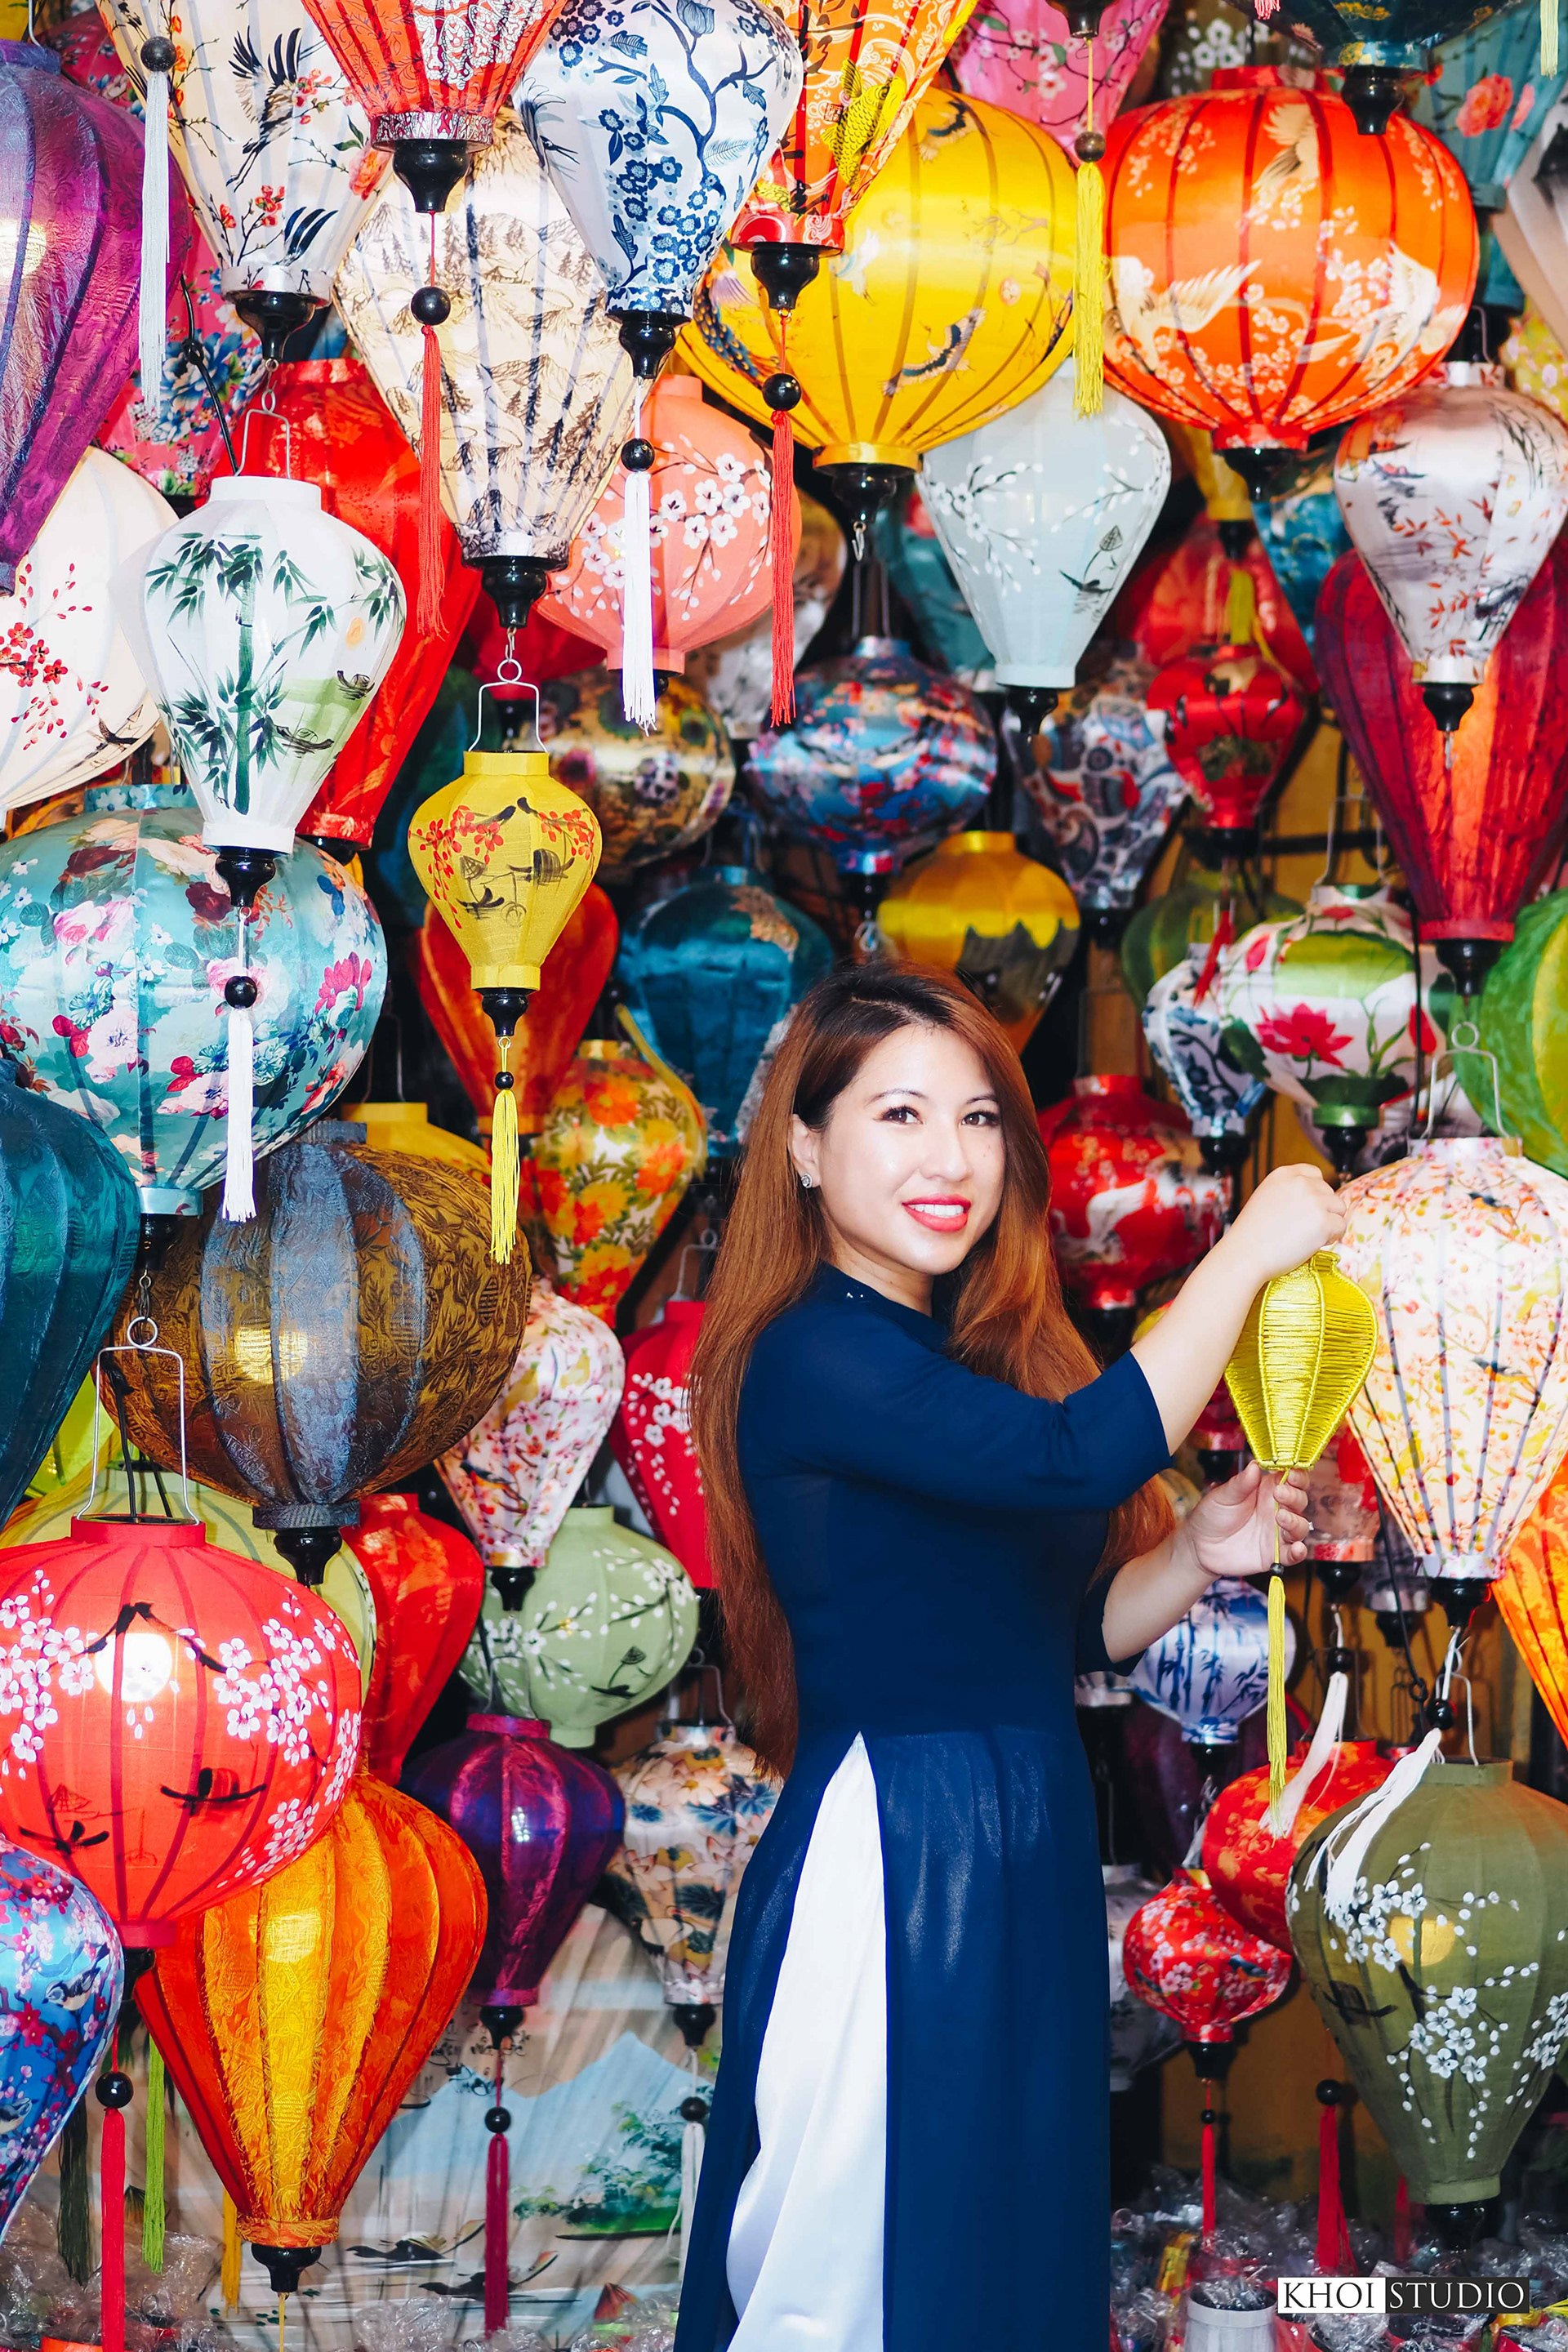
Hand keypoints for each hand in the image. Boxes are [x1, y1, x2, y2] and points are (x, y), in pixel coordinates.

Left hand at [1181, 1463, 1309, 1581]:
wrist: (1200, 1545)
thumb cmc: (1213, 1515)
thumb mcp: (1223, 1496)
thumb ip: (1241, 1483)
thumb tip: (1255, 1465)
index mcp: (1267, 1490)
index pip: (1292, 1479)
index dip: (1296, 1474)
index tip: (1290, 1473)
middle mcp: (1277, 1509)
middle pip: (1299, 1500)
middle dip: (1294, 1496)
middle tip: (1279, 1493)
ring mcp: (1278, 1532)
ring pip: (1300, 1526)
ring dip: (1296, 1521)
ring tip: (1280, 1517)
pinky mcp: (1276, 1553)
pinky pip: (1293, 1554)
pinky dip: (1299, 1551)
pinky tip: (1297, 1548)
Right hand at [1224, 1163, 1345, 1285]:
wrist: (1244, 1255)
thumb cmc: (1251, 1234)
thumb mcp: (1265, 1198)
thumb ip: (1288, 1192)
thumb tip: (1314, 1199)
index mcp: (1283, 1174)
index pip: (1314, 1173)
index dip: (1315, 1192)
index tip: (1307, 1207)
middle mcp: (1301, 1183)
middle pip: (1329, 1192)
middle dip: (1322, 1209)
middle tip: (1303, 1228)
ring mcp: (1314, 1201)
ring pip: (1339, 1208)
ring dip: (1330, 1222)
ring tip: (1309, 1236)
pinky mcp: (1323, 1222)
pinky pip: (1341, 1227)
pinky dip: (1331, 1237)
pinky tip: (1313, 1244)